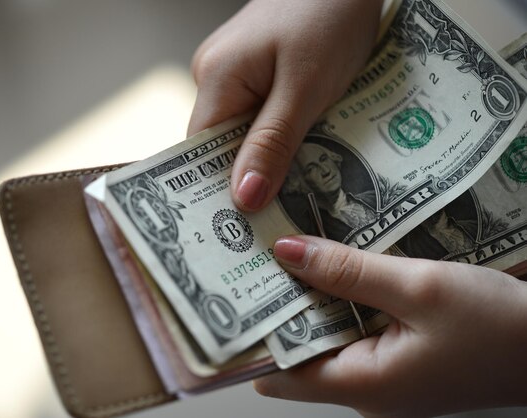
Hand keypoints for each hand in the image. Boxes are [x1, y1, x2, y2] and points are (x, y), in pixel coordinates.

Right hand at [188, 0, 382, 211]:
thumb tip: (243, 198)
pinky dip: (276, 135)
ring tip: (292, 189)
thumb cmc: (330, 17)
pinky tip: (300, 147)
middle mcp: (214, 75)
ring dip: (266, 158)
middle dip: (248, 178)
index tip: (240, 231)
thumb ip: (272, 143)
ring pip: (241, 132)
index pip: (201, 151)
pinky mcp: (255, 69)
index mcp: (216, 77)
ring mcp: (233, 70)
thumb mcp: (305, 88)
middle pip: (220, 145)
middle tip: (274, 220)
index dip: (219, 191)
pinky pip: (257, 114)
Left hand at [254, 236, 526, 416]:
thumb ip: (348, 272)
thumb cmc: (501, 325)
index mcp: (362, 385)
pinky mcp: (398, 356)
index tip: (226, 293)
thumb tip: (285, 252)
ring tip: (283, 247)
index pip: (278, 372)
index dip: (251, 336)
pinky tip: (333, 261)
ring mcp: (382, 373)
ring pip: (325, 334)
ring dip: (309, 296)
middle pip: (298, 349)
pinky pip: (353, 328)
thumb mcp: (420, 288)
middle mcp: (365, 387)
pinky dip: (340, 298)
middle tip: (250, 255)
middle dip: (276, 305)